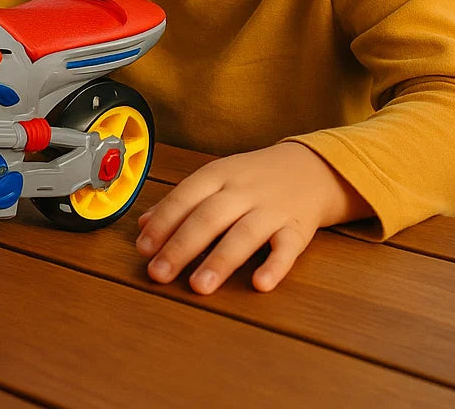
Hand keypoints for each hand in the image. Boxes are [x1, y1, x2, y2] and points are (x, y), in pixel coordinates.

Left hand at [135, 142, 370, 293]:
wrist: (311, 168)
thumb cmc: (252, 178)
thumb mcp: (215, 179)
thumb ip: (180, 202)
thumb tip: (143, 226)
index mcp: (218, 175)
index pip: (185, 197)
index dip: (163, 222)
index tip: (143, 248)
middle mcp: (243, 190)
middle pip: (209, 217)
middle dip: (181, 246)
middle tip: (159, 274)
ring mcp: (272, 208)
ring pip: (244, 234)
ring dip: (220, 260)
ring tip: (198, 287)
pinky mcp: (298, 228)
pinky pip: (287, 248)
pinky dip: (274, 265)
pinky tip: (259, 284)